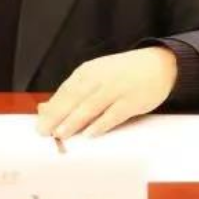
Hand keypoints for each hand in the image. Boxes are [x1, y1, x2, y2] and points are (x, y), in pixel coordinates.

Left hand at [36, 47, 177, 138]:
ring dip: (74, 120)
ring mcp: (116, 89)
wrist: (159, 64)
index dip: (52, 108)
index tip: (40, 123)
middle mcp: (99, 78)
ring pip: (91, 106)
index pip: (65, 91)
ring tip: (61, 134)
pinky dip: (101, 123)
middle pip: (74, 98)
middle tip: (44, 132)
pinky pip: (113, 114)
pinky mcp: (131, 100)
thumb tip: (45, 108)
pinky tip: (90, 133)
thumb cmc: (122, 74)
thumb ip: (72, 93)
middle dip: (57, 116)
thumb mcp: (95, 76)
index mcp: (88, 72)